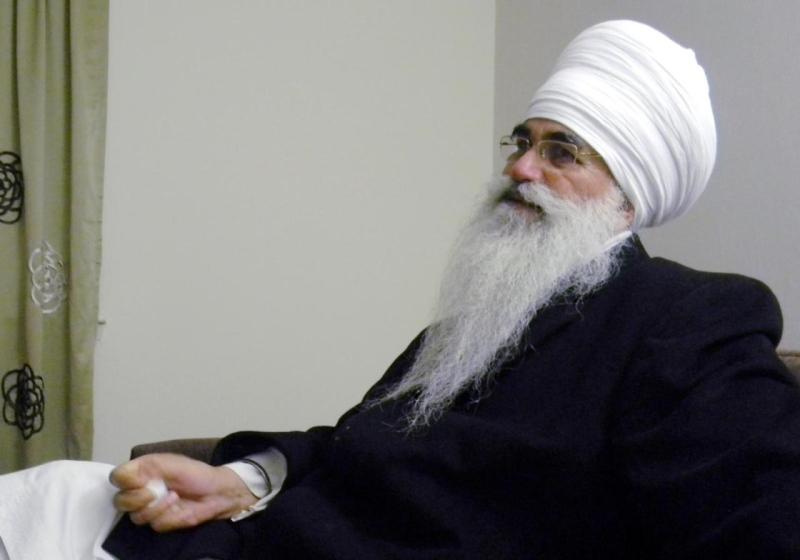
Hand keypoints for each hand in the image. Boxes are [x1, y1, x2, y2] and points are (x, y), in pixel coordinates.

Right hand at [110, 453, 256, 531]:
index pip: (117, 477)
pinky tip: (179, 506)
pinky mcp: (161, 522)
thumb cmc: (195, 473)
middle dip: (137, 498)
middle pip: (119, 501)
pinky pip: (154, 524)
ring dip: (156, 507)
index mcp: (141, 471)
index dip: (124, 481)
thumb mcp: (172, 463)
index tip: (140, 480)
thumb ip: (148, 467)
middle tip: (155, 491)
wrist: (217, 493)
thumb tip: (124, 475)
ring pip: (136, 516)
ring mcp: (150, 508)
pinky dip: (168, 515)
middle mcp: (141, 490)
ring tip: (174, 496)